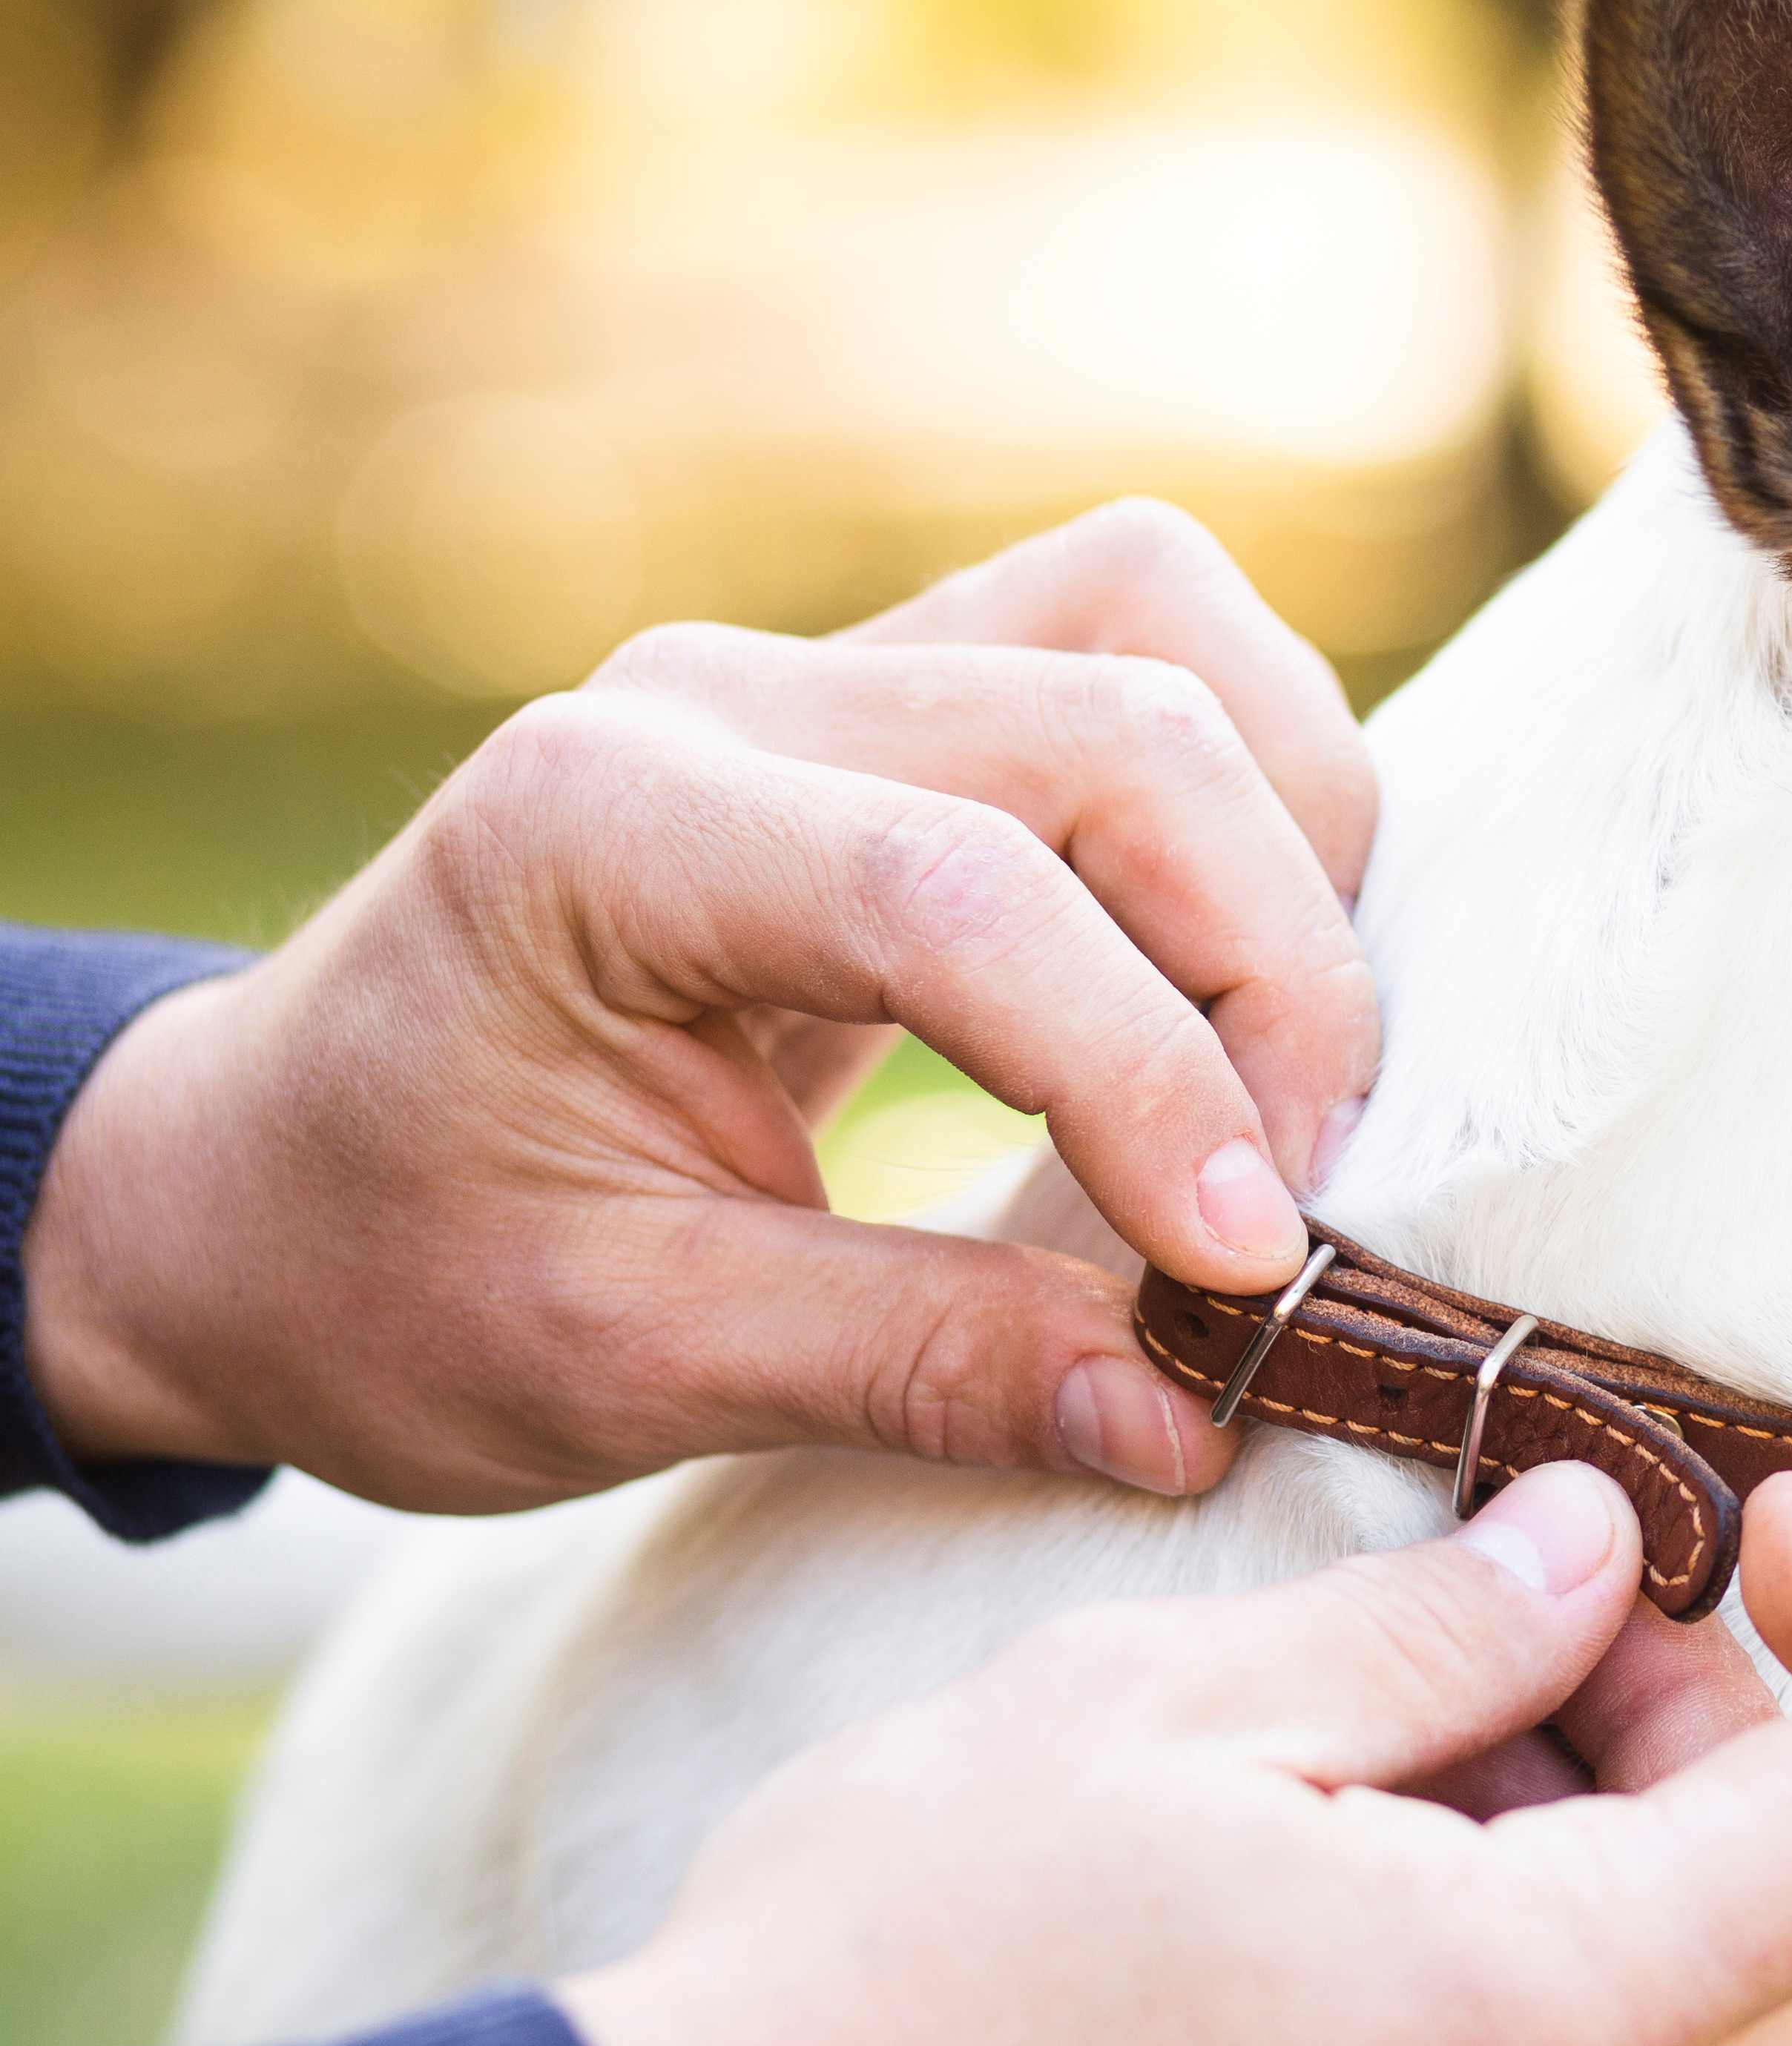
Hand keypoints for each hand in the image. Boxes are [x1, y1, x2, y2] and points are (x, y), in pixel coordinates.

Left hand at [23, 500, 1375, 1507]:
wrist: (251, 1189)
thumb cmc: (389, 1277)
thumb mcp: (620, 1365)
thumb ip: (916, 1371)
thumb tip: (1195, 1413)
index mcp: (598, 824)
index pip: (960, 891)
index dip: (1149, 1076)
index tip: (1241, 1272)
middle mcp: (722, 691)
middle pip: (1120, 725)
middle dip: (1266, 971)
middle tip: (1280, 1204)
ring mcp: (818, 668)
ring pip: (1163, 632)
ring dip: (1285, 848)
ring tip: (1273, 1081)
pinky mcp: (896, 696)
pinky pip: (1139, 654)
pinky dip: (1246, 803)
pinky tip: (1226, 985)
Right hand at [560, 1466, 1791, 2045]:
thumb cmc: (883, 1980)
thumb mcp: (1156, 1709)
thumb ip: (1442, 1621)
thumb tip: (1594, 1545)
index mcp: (1552, 2037)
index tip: (1769, 1515)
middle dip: (1736, 1732)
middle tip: (1536, 1617)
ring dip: (1644, 1871)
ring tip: (1408, 1767)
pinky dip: (1567, 2016)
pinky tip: (1370, 1926)